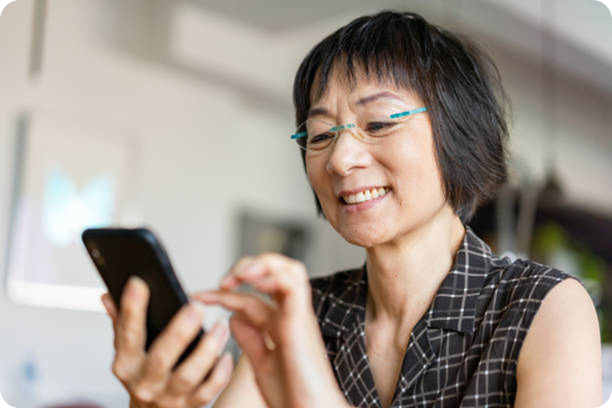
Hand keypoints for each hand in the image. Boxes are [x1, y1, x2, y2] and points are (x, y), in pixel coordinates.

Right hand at [101, 276, 232, 407]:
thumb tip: (109, 296)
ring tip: (220, 327)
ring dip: (207, 350)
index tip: (139, 283)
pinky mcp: (190, 406)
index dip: (131, 308)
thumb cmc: (143, 376)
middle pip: (161, 357)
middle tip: (196, 308)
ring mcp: (168, 397)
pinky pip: (208, 391)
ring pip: (189, 375)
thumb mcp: (128, 351)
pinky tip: (226, 355)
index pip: (127, 334)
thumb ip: (122, 323)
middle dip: (179, 332)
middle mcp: (145, 382)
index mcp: (126, 364)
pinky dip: (220, 373)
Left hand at [193, 253, 347, 407]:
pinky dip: (273, 276)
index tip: (198, 296)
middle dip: (245, 267)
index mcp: (280, 325)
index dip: (222, 293)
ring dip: (261, 265)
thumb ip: (250, 340)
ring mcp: (298, 315)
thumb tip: (233, 317)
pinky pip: (293, 284)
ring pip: (288, 269)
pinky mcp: (302, 320)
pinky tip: (253, 283)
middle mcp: (290, 315)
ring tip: (238, 275)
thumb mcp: (262, 364)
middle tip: (222, 281)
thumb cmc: (293, 395)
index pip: (250, 297)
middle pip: (274, 272)